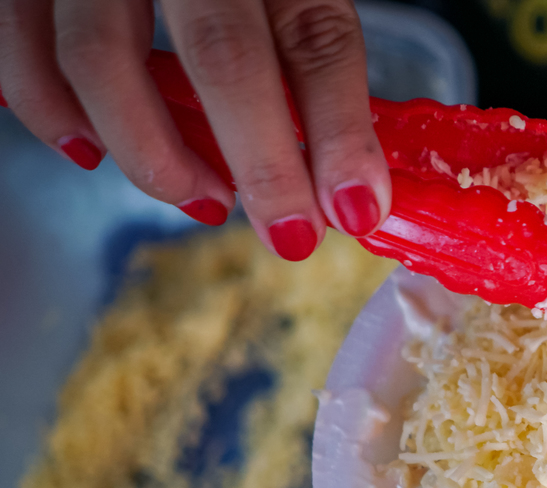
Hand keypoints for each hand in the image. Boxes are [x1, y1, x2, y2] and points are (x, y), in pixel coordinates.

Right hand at [0, 0, 390, 259]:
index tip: (356, 210)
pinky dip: (51, 111)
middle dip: (262, 163)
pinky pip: (19, 45)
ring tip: (203, 197)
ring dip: (153, 154)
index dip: (340, 133)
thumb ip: (311, 60)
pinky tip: (92, 151)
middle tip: (289, 235)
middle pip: (222, 54)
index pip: (316, 37)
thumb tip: (347, 182)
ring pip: (101, 59)